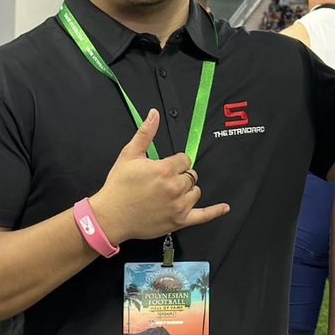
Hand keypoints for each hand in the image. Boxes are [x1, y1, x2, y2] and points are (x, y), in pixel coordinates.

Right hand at [89, 110, 228, 243]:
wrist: (109, 216)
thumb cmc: (118, 186)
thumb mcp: (129, 155)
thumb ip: (145, 133)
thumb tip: (154, 113)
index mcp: (165, 170)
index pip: (185, 159)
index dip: (176, 162)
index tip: (166, 167)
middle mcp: (175, 188)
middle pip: (191, 176)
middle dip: (180, 175)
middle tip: (164, 181)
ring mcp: (179, 206)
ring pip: (196, 192)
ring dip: (187, 190)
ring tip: (170, 193)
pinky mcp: (179, 221)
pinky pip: (203, 216)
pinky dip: (215, 211)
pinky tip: (225, 207)